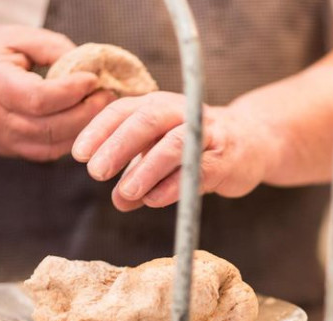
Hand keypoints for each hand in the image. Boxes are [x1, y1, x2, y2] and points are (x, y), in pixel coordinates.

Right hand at [0, 26, 115, 160]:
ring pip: (51, 147)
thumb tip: (87, 64)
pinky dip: (69, 140)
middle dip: (87, 113)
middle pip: (50, 128)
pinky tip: (82, 122)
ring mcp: (0, 141)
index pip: (38, 99)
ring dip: (83, 130)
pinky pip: (46, 153)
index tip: (94, 78)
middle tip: (108, 95)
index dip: (72, 91)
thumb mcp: (9, 37)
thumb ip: (50, 47)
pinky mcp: (7, 151)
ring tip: (100, 108)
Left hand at [71, 92, 280, 210]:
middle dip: (119, 145)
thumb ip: (139, 178)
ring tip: (125, 192)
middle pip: (148, 120)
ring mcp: (208, 133)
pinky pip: (200, 169)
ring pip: (175, 143)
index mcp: (159, 106)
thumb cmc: (199, 149)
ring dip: (147, 168)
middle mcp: (182, 112)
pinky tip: (155, 200)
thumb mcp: (162, 160)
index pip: (124, 110)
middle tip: (96, 172)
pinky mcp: (227, 157)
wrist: (254, 143)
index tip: (78, 155)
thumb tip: (118, 201)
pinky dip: (175, 185)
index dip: (99, 130)